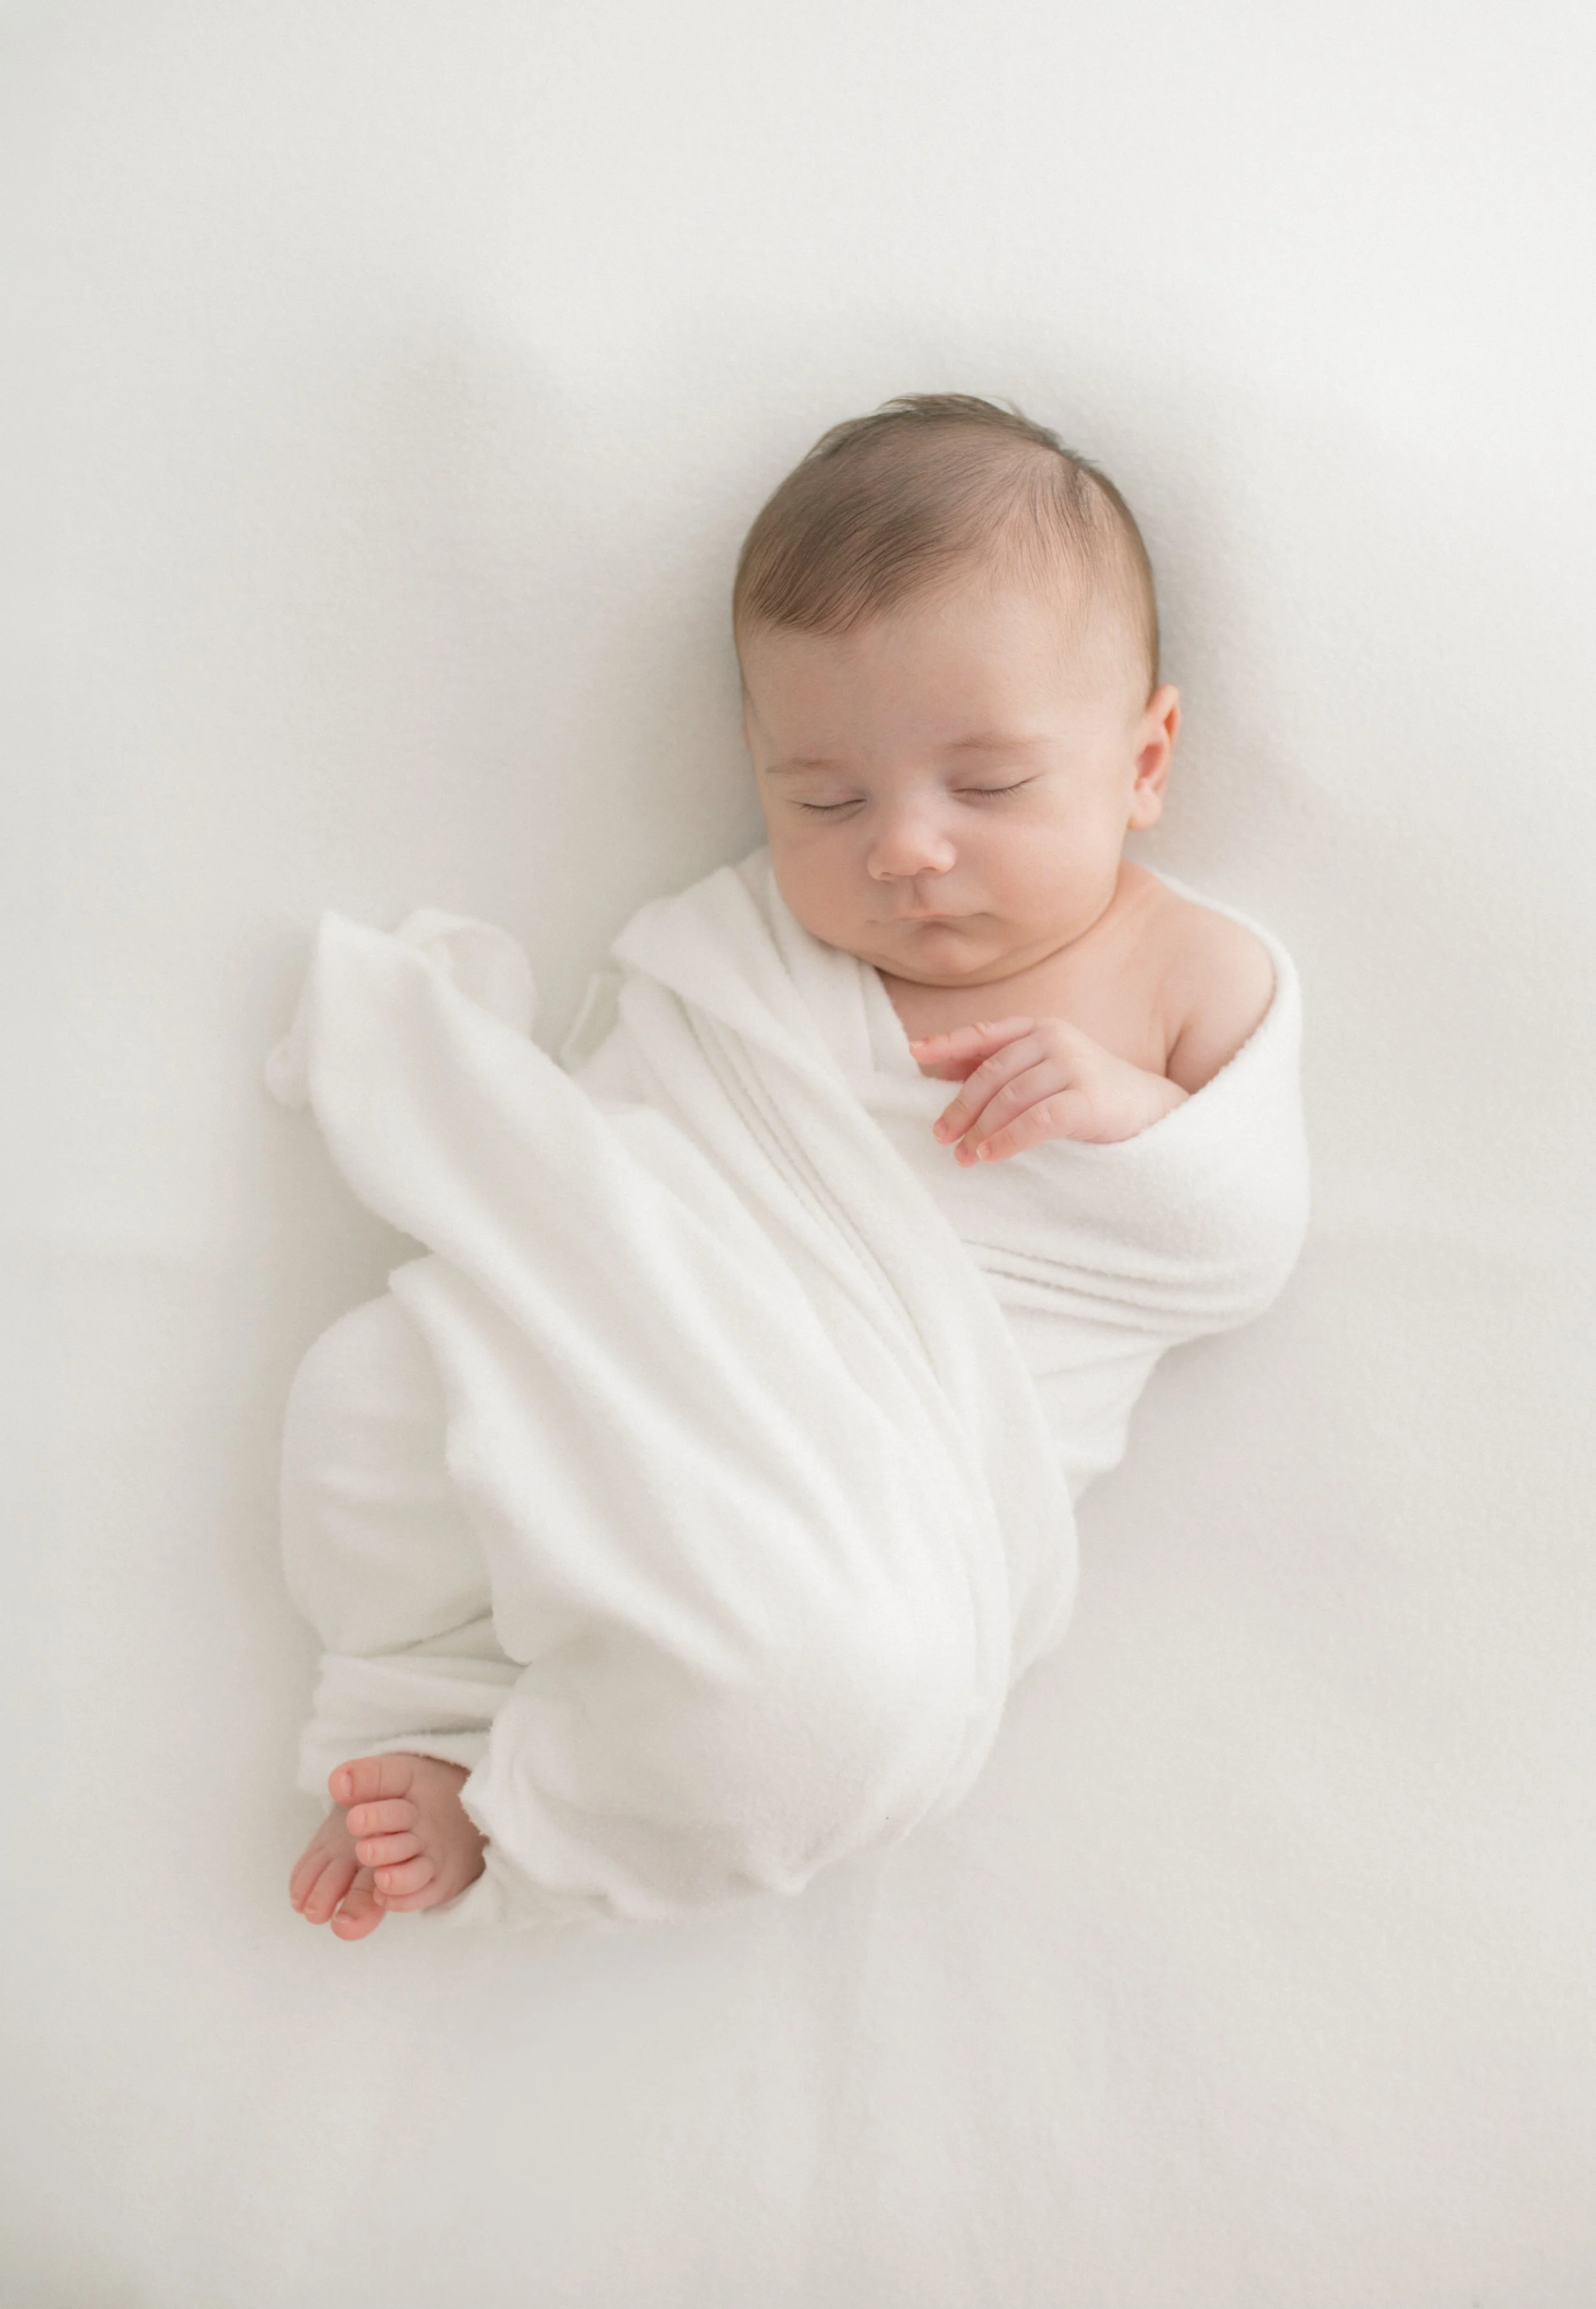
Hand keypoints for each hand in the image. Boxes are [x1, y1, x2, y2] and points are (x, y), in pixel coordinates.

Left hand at [906, 1016, 1187, 1160]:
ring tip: (963, 1155)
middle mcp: (1055, 1039)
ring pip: (1010, 1096)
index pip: (986, 1035)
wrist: (1153, 1111)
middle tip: (940, 1134)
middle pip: (991, 1071)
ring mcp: (1073, 1066)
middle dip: (961, 1105)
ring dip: (980, 1129)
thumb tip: (941, 1071)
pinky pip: (1036, 1120)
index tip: (915, 1053)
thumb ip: (1002, 1067)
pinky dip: (1008, 1139)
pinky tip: (990, 1155)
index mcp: (1041, 1028)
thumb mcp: (1045, 1070)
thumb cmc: (1090, 1093)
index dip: (949, 1043)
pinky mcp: (1088, 1099)